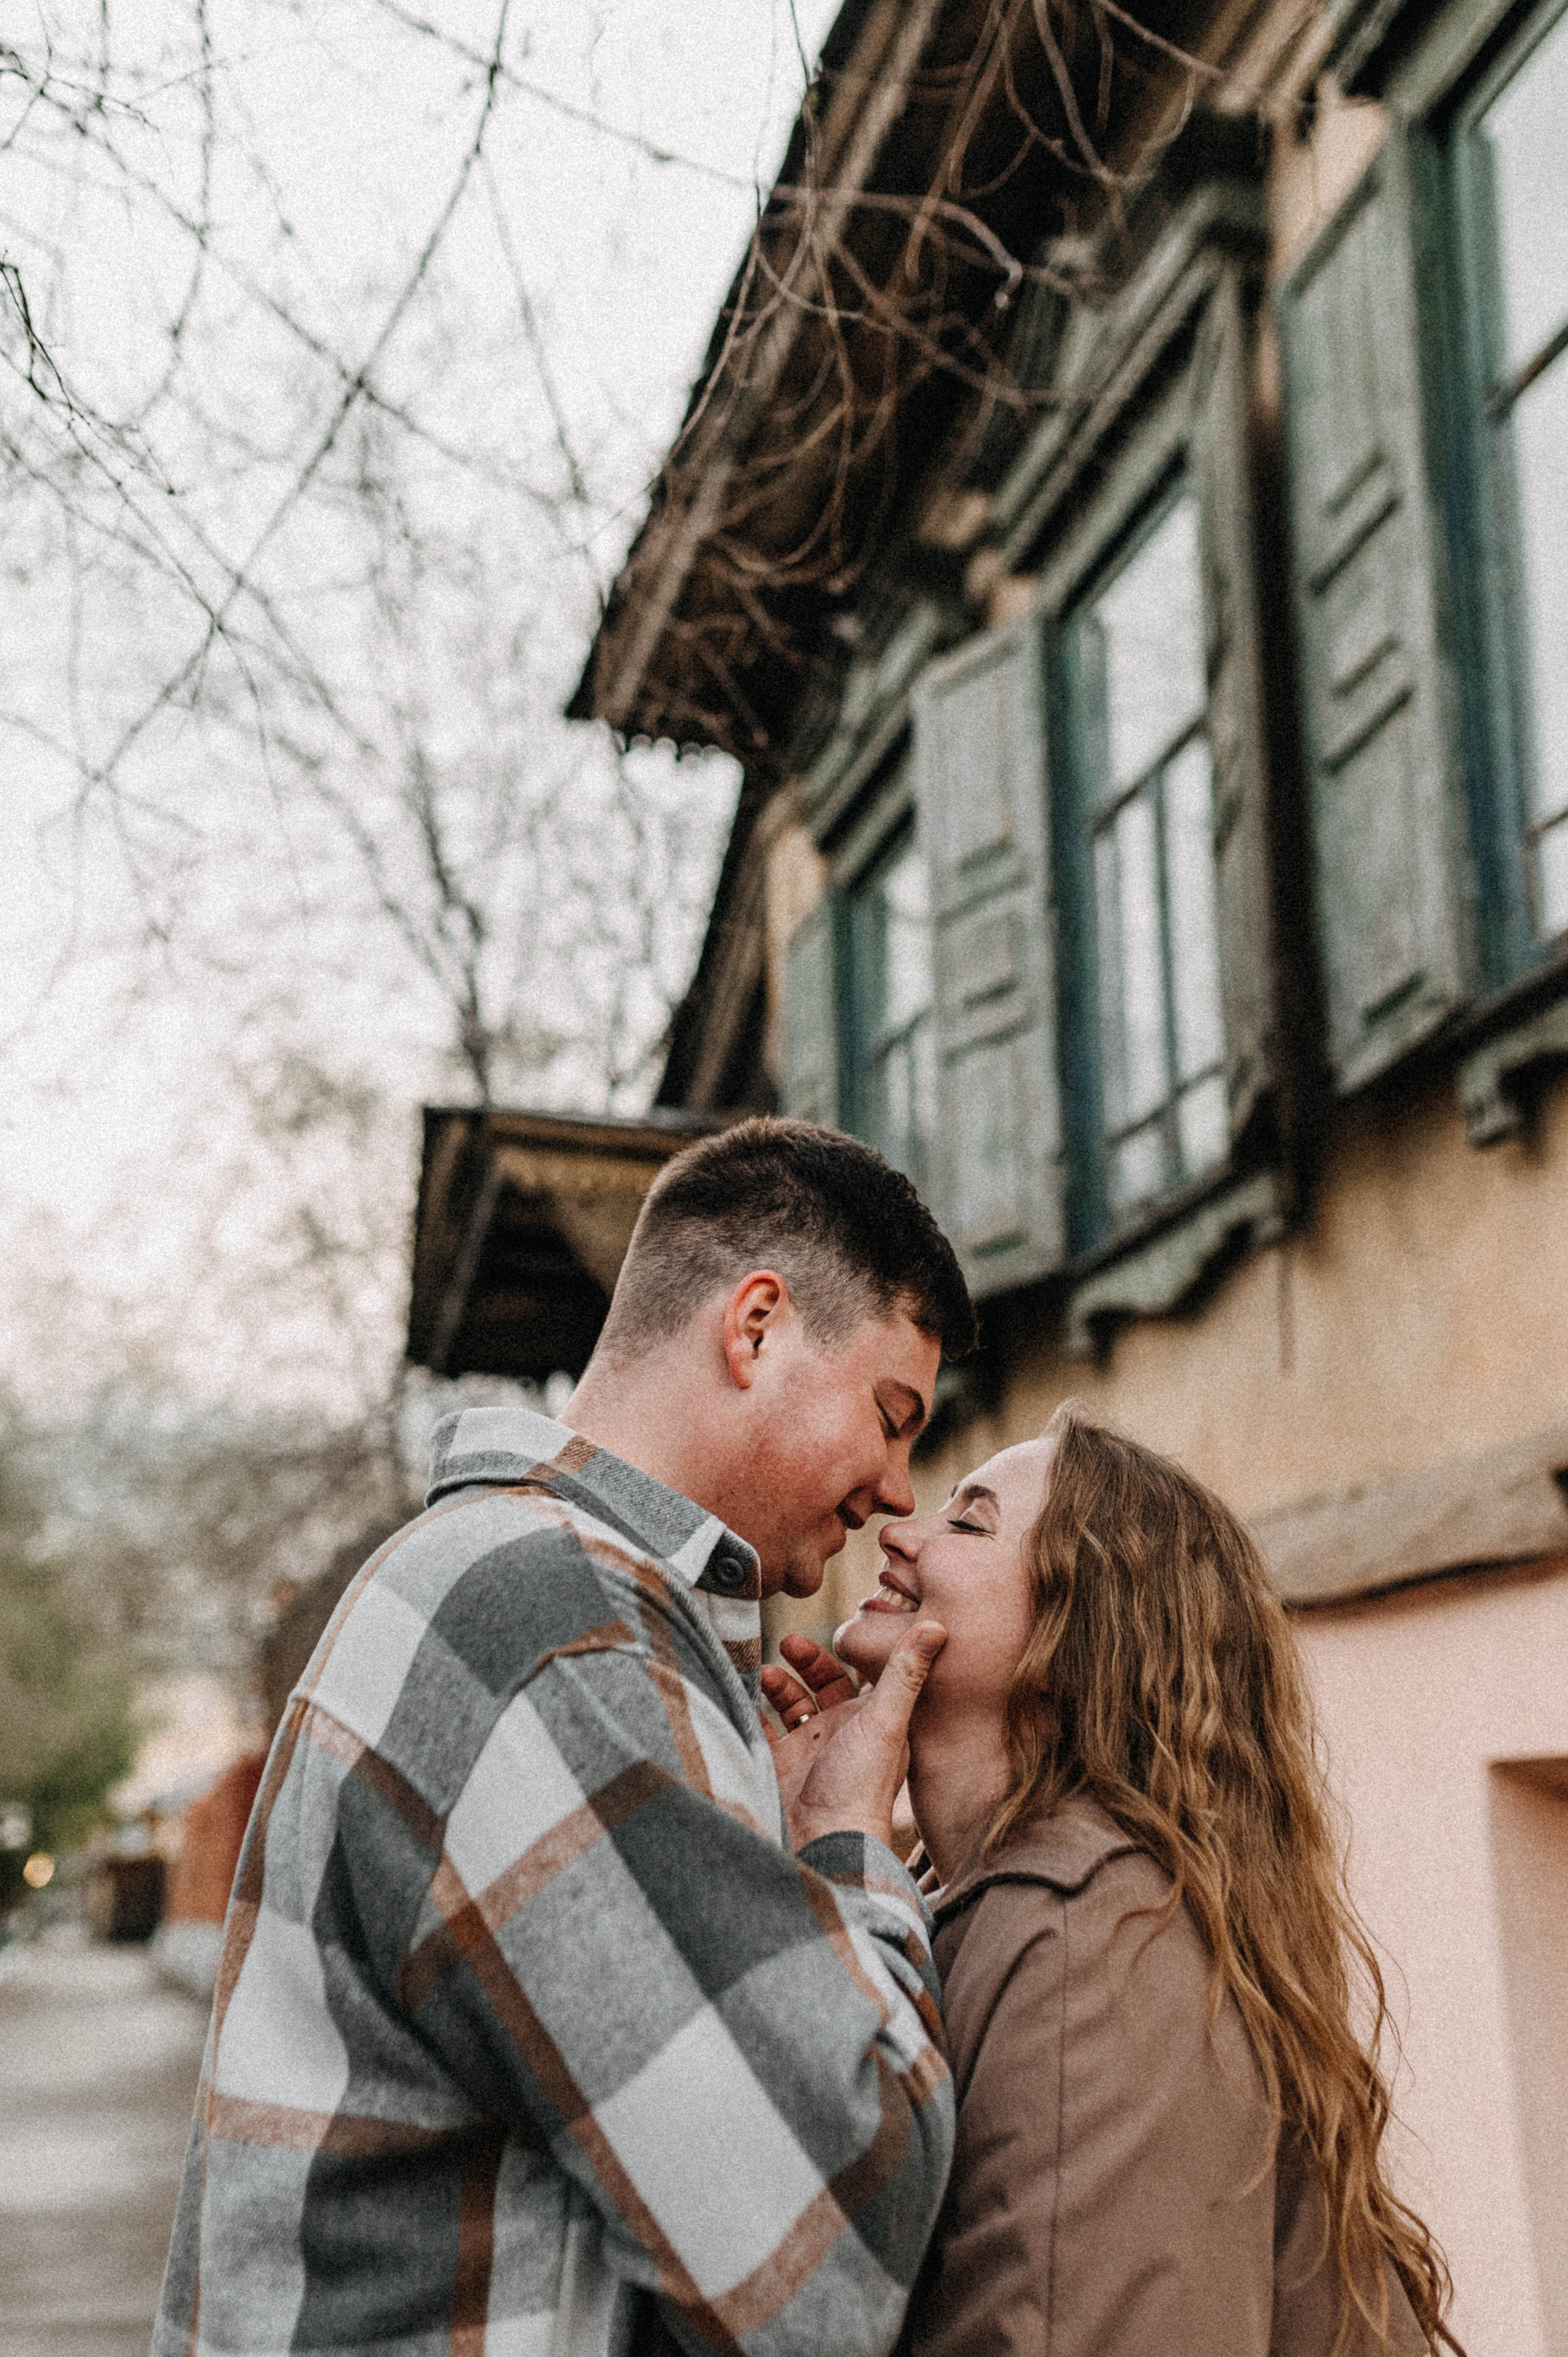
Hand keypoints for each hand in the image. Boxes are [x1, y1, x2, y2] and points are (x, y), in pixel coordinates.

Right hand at [766, 1619, 945, 1854]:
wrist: (821, 1845)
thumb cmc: (860, 1787)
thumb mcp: (885, 1722)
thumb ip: (906, 1673)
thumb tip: (940, 1624)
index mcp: (874, 1721)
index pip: (867, 1673)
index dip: (853, 1648)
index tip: (838, 1625)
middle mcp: (843, 1732)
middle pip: (825, 1683)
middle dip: (806, 1660)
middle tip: (788, 1644)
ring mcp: (809, 1749)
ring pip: (792, 1702)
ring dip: (778, 1682)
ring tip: (763, 1674)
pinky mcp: (778, 1765)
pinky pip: (761, 1727)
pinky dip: (750, 1708)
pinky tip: (742, 1693)